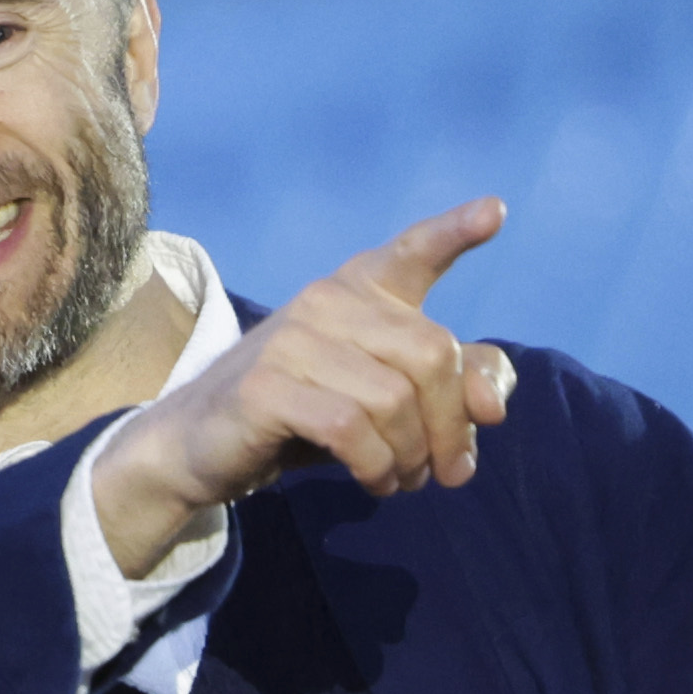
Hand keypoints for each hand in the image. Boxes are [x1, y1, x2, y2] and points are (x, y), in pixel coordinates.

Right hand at [89, 199, 515, 576]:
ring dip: (412, 455)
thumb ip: (453, 388)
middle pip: (432, 355)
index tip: (494, 212)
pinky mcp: (266, 386)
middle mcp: (326, 300)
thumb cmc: (302, 414)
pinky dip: (376, 465)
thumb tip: (491, 408)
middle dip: (451, 425)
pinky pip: (351, 429)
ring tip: (403, 479)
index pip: (411, 252)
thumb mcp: (386, 399)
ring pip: (394, 399)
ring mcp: (292, 339)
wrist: (198, 446)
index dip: (454, 232)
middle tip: (448, 472)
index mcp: (358, 290)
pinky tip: (375, 481)